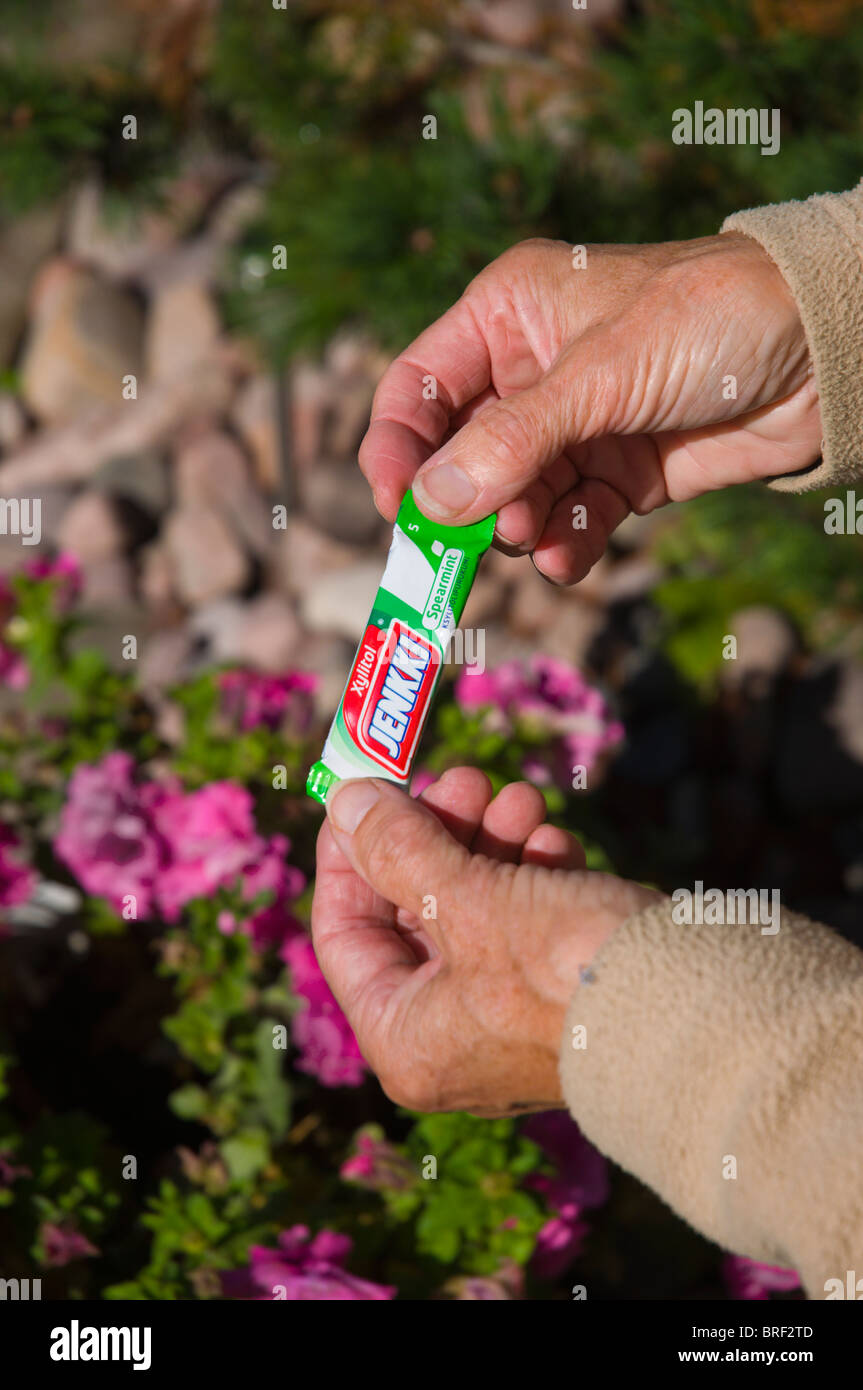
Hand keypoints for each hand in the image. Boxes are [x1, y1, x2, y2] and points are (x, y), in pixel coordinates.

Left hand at [311, 767, 660, 1114]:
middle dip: (440, 834)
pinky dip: (537, 875)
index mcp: (406, 1040)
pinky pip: (528, 922)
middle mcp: (451, 1039)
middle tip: (464, 777)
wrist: (704, 1011)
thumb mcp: (468, 900)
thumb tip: (346, 801)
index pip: (345, 933)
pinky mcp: (563, 991)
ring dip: (494, 843)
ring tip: (522, 796)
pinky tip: (559, 843)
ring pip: (476, 906)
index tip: (367, 790)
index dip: (351, 853)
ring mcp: (511, 1017)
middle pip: (415, 911)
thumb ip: (399, 848)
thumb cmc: (567, 970)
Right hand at [359, 233, 819, 583]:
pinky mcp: (618, 474)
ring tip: (534, 539)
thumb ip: (512, 441)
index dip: (395, 448)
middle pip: (459, 455)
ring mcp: (574, 427)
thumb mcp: (600, 373)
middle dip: (464, 503)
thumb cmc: (707, 319)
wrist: (822, 351)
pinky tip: (570, 555)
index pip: (416, 389)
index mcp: (507, 315)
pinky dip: (564, 544)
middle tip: (471, 543)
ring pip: (512, 497)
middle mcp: (530, 371)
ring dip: (517, 527)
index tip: (397, 507)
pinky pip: (568, 521)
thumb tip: (429, 505)